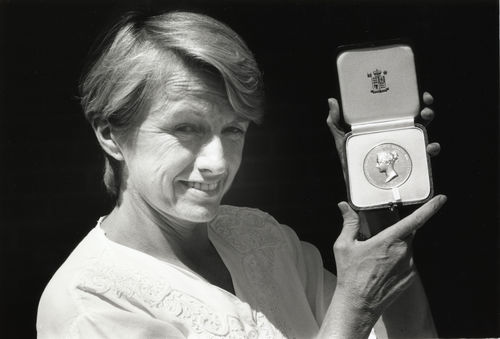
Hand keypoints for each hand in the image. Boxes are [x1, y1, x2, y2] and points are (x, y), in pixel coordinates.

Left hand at [326, 92, 440, 177]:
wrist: (358, 189)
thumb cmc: (351, 162)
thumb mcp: (343, 140)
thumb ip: (336, 123)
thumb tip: (332, 101)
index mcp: (385, 126)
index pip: (402, 109)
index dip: (414, 99)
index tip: (420, 94)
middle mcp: (398, 135)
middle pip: (418, 119)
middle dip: (427, 111)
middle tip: (425, 109)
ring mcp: (405, 149)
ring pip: (424, 135)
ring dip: (430, 127)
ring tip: (427, 122)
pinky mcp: (410, 164)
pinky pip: (425, 156)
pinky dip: (431, 149)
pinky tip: (429, 148)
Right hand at [332, 195, 446, 317]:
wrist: (358, 304)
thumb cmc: (350, 275)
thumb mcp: (344, 245)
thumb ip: (349, 223)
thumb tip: (344, 207)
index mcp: (388, 240)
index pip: (415, 220)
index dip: (430, 208)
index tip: (440, 199)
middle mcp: (403, 252)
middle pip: (406, 233)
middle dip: (394, 234)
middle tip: (376, 244)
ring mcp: (409, 266)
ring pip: (406, 248)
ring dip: (394, 249)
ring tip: (375, 261)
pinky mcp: (410, 277)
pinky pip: (406, 262)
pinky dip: (396, 262)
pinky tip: (381, 271)